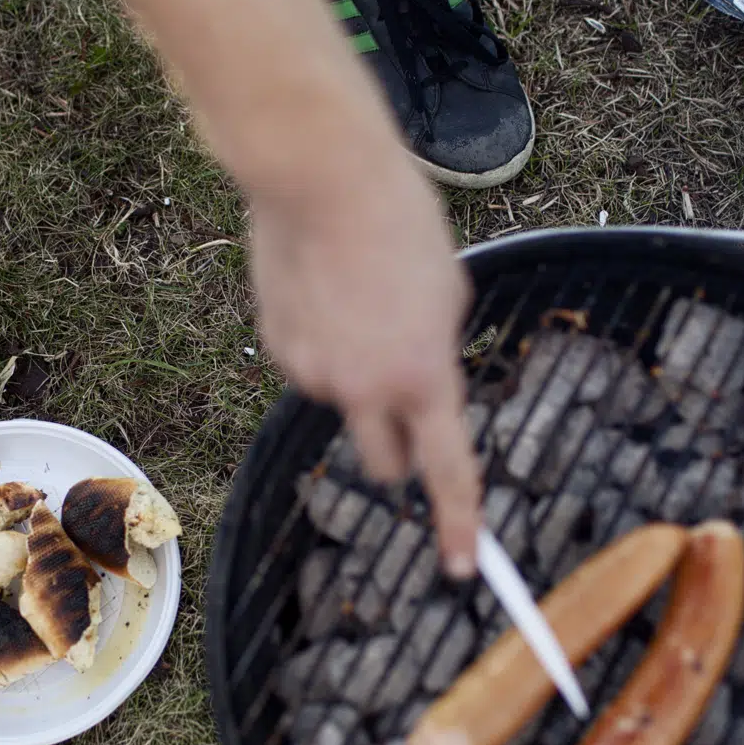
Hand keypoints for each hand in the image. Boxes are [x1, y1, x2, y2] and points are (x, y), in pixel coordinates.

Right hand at [251, 156, 480, 578]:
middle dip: (397, 450)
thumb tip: (416, 382)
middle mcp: (366, 390)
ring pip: (342, 405)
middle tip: (401, 403)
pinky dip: (319, 347)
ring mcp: (314, 374)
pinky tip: (323, 294)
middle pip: (385, 464)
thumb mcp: (449, 292)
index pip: (448, 473)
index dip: (460, 524)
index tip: (465, 566)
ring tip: (357, 306)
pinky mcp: (278, 348)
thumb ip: (436, 354)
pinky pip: (308, 369)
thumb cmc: (400, 222)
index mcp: (424, 377)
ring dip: (354, 381)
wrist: (322, 179)